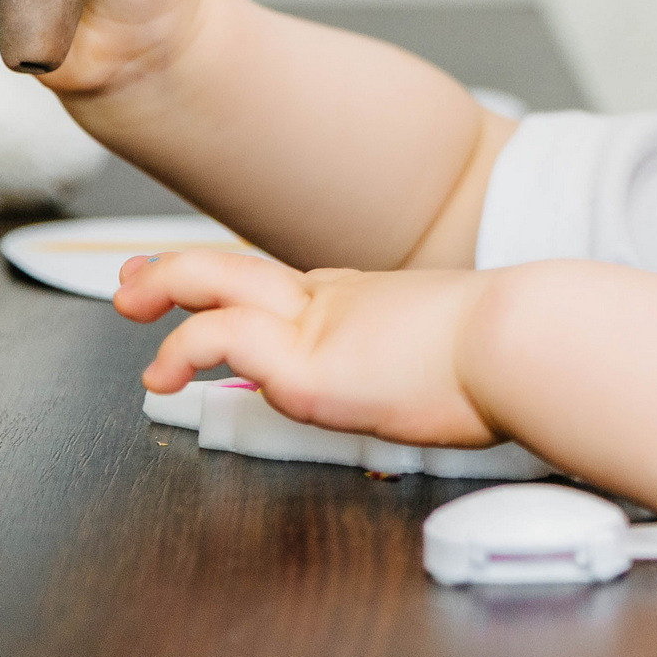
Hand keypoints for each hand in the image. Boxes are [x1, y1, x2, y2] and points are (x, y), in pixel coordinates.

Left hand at [114, 250, 499, 448]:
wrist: (529, 340)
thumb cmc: (518, 355)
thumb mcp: (473, 352)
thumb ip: (447, 362)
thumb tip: (471, 390)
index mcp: (376, 300)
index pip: (292, 285)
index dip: (241, 284)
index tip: (210, 287)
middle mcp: (341, 301)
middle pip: (243, 267)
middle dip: (180, 268)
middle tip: (135, 276)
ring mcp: (321, 325)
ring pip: (216, 281)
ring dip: (162, 288)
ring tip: (128, 308)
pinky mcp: (308, 363)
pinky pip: (222, 336)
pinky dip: (181, 346)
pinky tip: (164, 374)